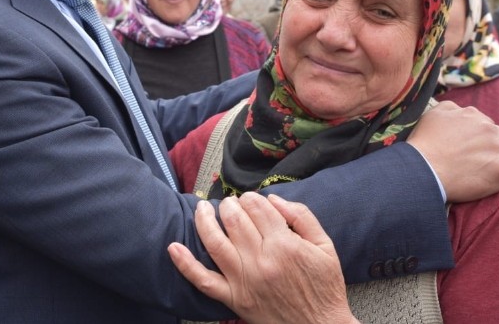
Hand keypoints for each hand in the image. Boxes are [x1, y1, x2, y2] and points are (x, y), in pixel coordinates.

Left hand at [168, 193, 359, 323]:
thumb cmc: (324, 286)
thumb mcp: (325, 246)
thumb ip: (301, 216)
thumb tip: (272, 199)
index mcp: (284, 245)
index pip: (257, 208)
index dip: (251, 198)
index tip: (251, 200)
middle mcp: (261, 261)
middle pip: (234, 221)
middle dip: (229, 205)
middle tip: (229, 204)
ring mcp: (244, 281)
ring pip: (215, 243)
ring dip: (204, 221)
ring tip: (202, 209)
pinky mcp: (234, 300)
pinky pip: (204, 281)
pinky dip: (185, 264)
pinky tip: (173, 247)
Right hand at [408, 100, 498, 201]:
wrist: (423, 169)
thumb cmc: (424, 144)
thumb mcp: (433, 114)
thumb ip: (450, 107)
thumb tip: (460, 110)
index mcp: (474, 116)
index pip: (488, 124)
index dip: (483, 137)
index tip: (475, 147)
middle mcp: (490, 130)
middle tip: (488, 160)